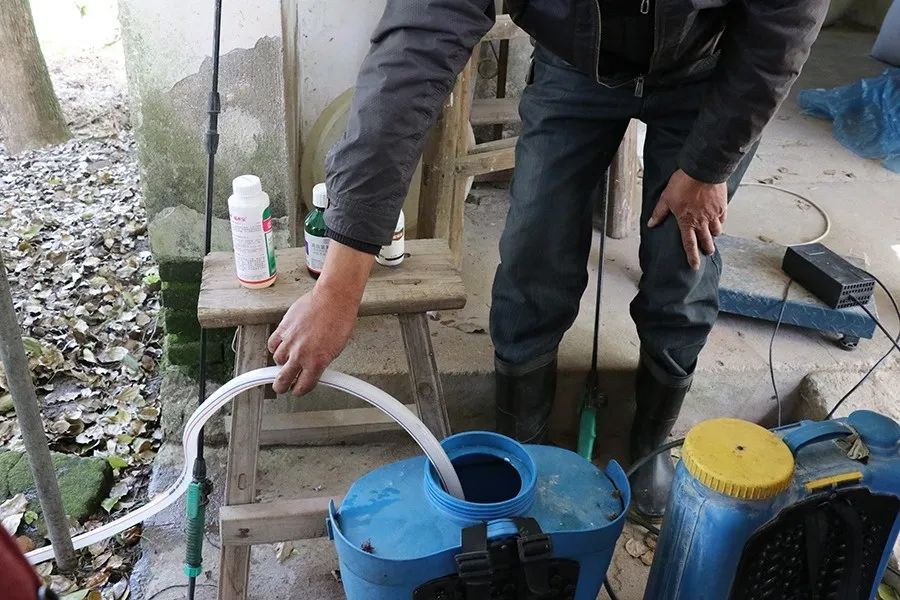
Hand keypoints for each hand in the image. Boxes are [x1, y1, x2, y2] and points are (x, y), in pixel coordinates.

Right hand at [267, 241, 372, 394]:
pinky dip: (275, 347)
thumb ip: (321, 361)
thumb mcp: (337, 348)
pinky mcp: (283, 328)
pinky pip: (272, 343)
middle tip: (282, 386)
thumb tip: (314, 367)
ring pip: (277, 360)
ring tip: (286, 361)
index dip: (299, 390)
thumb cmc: (340, 320)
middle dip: (282, 386)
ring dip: (281, 363)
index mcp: (316, 363)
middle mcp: (300, 355)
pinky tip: (279, 346)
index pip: (302, 386)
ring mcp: (290, 341)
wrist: (333, 299)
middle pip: (282, 380)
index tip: (298, 389)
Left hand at [648, 169, 726, 269]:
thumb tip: (651, 224)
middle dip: (707, 249)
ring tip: (712, 235)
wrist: (703, 171)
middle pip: (706, 241)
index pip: (689, 244)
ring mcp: (713, 215)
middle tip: (708, 252)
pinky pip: (723, 219)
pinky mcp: (722, 207)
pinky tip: (718, 220)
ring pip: (717, 231)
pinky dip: (720, 221)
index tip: (695, 266)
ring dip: (714, 235)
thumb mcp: (666, 198)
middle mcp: (702, 222)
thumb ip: (659, 212)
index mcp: (687, 222)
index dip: (692, 257)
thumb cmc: (683, 183)